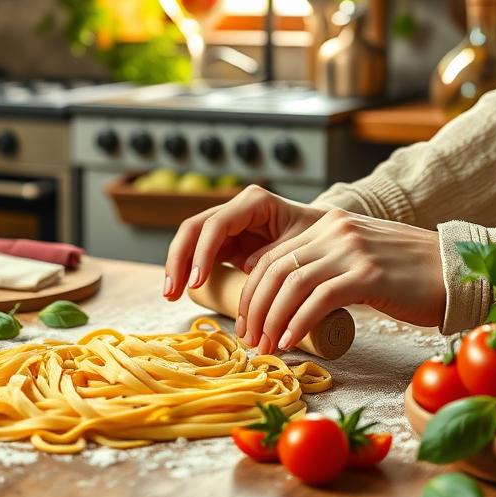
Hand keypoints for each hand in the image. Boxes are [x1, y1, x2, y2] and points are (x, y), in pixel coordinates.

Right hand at [163, 185, 332, 299]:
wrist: (325, 236)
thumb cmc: (318, 236)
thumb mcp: (303, 243)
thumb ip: (276, 253)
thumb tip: (247, 267)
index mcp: (254, 202)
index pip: (217, 224)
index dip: (203, 252)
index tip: (197, 281)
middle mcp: (235, 209)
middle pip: (194, 228)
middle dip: (179, 258)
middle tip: (172, 291)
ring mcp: (228, 225)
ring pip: (191, 240)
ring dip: (177, 266)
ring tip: (170, 294)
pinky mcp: (225, 242)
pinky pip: (199, 253)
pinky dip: (187, 270)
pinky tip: (179, 290)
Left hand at [236, 208, 445, 353]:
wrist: (460, 271)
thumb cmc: (412, 275)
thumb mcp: (361, 258)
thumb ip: (328, 264)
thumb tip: (291, 294)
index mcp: (330, 224)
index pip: (274, 255)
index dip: (252, 290)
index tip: (247, 321)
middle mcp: (336, 230)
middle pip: (275, 269)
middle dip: (255, 307)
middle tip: (250, 339)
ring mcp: (352, 251)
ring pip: (292, 284)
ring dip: (272, 319)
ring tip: (266, 346)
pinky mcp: (369, 275)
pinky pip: (320, 299)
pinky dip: (299, 322)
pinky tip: (291, 341)